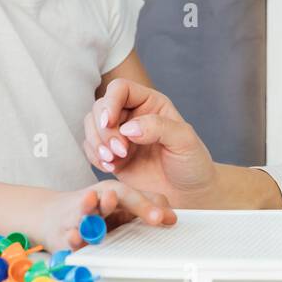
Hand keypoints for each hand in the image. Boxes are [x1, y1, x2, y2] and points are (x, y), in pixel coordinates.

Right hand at [40, 179, 175, 250]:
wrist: (50, 215)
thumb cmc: (95, 210)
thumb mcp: (121, 205)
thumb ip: (146, 207)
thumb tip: (172, 219)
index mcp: (112, 193)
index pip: (129, 196)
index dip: (145, 205)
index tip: (161, 219)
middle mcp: (95, 201)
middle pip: (107, 200)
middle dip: (113, 201)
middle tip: (118, 199)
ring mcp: (78, 216)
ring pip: (84, 213)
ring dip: (87, 209)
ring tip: (91, 202)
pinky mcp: (63, 234)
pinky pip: (68, 237)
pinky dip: (71, 236)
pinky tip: (74, 236)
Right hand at [82, 78, 218, 206]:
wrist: (188, 193)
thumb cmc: (191, 164)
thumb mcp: (184, 141)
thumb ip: (159, 127)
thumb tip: (129, 128)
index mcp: (150, 103)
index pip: (120, 89)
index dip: (110, 102)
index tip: (109, 123)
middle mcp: (132, 115)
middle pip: (101, 107)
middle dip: (104, 130)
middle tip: (119, 151)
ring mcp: (120, 135)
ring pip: (91, 126)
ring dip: (97, 143)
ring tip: (113, 161)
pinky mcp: (112, 155)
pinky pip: (90, 148)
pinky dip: (94, 157)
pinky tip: (110, 168)